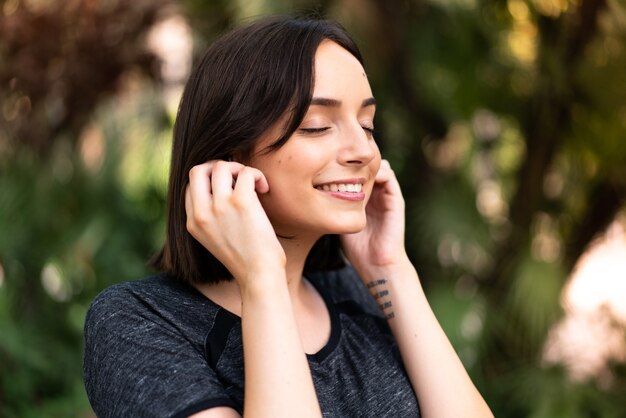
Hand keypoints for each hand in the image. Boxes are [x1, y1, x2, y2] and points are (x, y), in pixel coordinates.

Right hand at [185, 161, 285, 283]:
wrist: (259, 275)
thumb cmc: (245, 258)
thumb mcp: (215, 239)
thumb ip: (210, 217)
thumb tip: (222, 188)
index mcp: (193, 222)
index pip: (191, 186)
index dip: (210, 180)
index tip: (229, 188)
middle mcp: (202, 213)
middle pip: (198, 169)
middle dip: (218, 166)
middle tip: (237, 178)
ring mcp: (220, 206)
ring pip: (221, 166)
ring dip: (240, 168)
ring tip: (253, 184)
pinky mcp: (241, 202)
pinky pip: (246, 172)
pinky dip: (257, 175)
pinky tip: (264, 189)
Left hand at [340, 160, 407, 271]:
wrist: (377, 264)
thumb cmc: (357, 249)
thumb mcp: (340, 221)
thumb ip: (332, 208)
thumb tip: (311, 195)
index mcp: (365, 198)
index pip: (358, 173)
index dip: (346, 165)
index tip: (331, 162)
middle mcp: (377, 194)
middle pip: (369, 166)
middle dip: (356, 160)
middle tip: (340, 157)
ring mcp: (387, 196)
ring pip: (380, 167)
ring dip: (367, 163)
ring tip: (351, 165)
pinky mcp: (396, 199)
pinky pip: (389, 176)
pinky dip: (378, 171)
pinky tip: (362, 175)